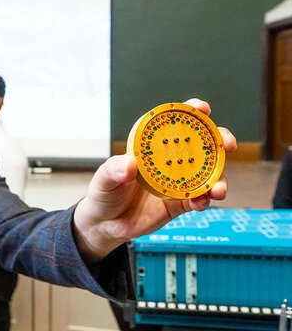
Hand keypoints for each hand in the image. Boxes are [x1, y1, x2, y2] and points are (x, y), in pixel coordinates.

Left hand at [73, 98, 236, 261]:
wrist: (105, 224)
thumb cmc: (104, 193)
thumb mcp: (104, 178)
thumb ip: (114, 170)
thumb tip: (129, 164)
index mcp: (151, 148)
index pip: (173, 125)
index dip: (190, 113)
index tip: (202, 109)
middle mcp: (168, 162)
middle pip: (200, 146)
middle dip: (219, 141)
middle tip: (228, 143)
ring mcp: (176, 183)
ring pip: (206, 175)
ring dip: (219, 178)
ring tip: (218, 188)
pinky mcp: (178, 205)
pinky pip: (197, 200)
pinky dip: (204, 200)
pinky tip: (202, 201)